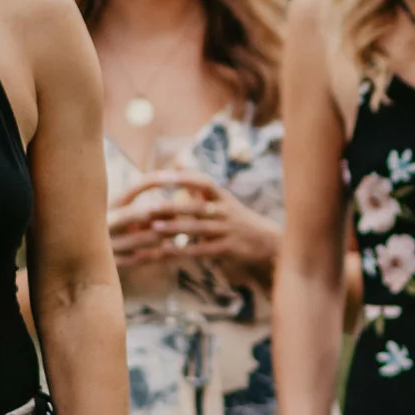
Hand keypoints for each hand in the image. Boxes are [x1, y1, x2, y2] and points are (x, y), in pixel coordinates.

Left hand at [109, 173, 279, 272]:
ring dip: (174, 229)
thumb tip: (178, 164)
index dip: (184, 178)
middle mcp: (225, 211)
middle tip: (150, 208)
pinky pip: (202, 250)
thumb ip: (199, 188)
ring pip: (197, 229)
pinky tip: (166, 251)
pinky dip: (183, 250)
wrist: (265, 240)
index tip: (162, 177)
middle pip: (196, 208)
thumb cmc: (236, 218)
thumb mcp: (222, 200)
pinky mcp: (227, 248)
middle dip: (173, 208)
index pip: (203, 183)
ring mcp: (227, 230)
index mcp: (222, 197)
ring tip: (153, 229)